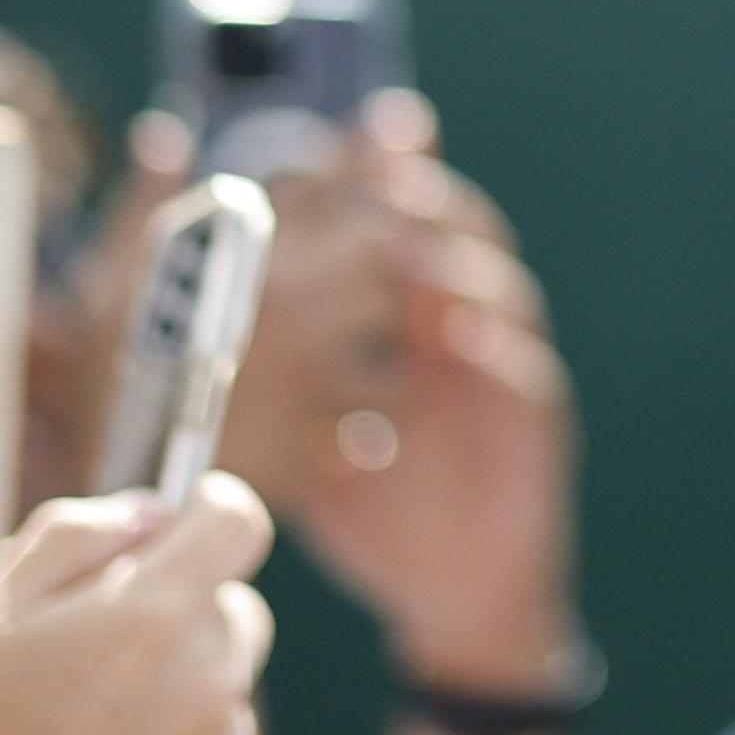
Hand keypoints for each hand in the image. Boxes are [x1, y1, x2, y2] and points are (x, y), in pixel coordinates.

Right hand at [0, 477, 278, 734]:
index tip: (184, 525)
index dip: (207, 512)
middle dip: (181, 619)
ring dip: (173, 709)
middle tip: (99, 657)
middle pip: (235, 618)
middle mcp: (210, 689)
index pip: (238, 522)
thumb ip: (75, 534)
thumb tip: (148, 514)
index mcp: (157, 616)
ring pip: (220, 708)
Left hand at [217, 96, 580, 683]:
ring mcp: (506, 371)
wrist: (450, 595)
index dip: (383, 175)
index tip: (349, 139)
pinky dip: (492, 349)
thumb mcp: (308, 438)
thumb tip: (197, 330)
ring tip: (410, 246)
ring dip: (455, 261)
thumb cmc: (378, 511)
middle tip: (381, 175)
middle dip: (421, 196)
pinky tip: (456, 336)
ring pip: (497, 287)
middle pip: (457, 231)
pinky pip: (522, 372)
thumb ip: (274, 385)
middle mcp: (465, 329)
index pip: (404, 223)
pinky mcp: (536, 423)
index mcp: (412, 321)